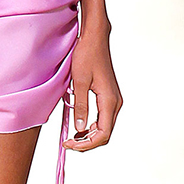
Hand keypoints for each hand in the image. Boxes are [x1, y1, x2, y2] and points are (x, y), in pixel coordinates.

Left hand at [65, 24, 122, 152]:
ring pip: (104, 127)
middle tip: (68, 143)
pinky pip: (103, 118)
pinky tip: (79, 126)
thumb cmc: (87, 55)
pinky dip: (92, 126)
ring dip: (89, 136)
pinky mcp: (108, 96)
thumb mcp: (79, 82)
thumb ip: (80, 106)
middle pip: (105, 133)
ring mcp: (113, 99)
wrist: (94, 39)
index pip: (103, 133)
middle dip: (87, 142)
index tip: (70, 144)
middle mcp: (115, 102)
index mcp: (109, 100)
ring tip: (71, 137)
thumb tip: (79, 128)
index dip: (87, 144)